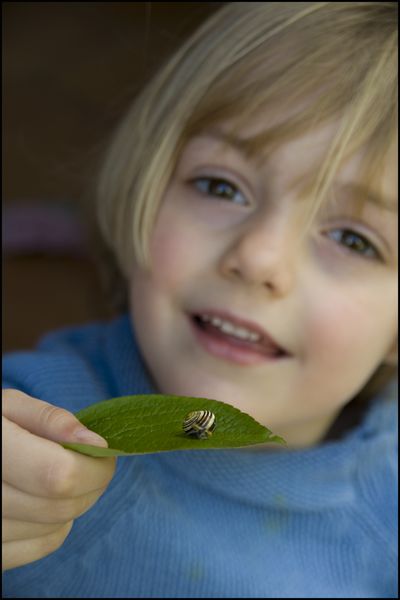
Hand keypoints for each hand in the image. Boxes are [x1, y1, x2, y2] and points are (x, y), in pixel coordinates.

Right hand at [2, 389, 115, 570]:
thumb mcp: (9, 406)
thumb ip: (51, 419)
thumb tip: (96, 444)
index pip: (57, 475)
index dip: (93, 466)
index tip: (102, 451)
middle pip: (61, 506)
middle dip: (92, 482)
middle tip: (89, 461)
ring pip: (56, 527)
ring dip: (74, 501)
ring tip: (60, 475)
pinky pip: (43, 545)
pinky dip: (58, 522)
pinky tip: (44, 498)